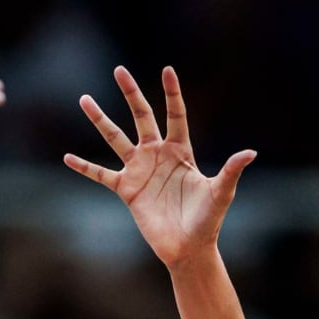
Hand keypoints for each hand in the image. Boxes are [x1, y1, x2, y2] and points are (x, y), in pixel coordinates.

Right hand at [64, 66, 256, 268]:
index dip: (172, 93)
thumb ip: (231, 170)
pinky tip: (67, 157)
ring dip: (100, 120)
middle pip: (142, 117)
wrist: (188, 248)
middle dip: (131, 93)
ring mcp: (140, 170)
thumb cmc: (208, 220)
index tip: (167, 70)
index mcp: (181, 151)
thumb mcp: (221, 192)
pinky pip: (101, 174)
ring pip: (116, 138)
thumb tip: (251, 153)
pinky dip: (84, 167)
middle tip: (119, 70)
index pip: (175, 115)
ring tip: (84, 99)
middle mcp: (158, 155)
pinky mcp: (126, 190)